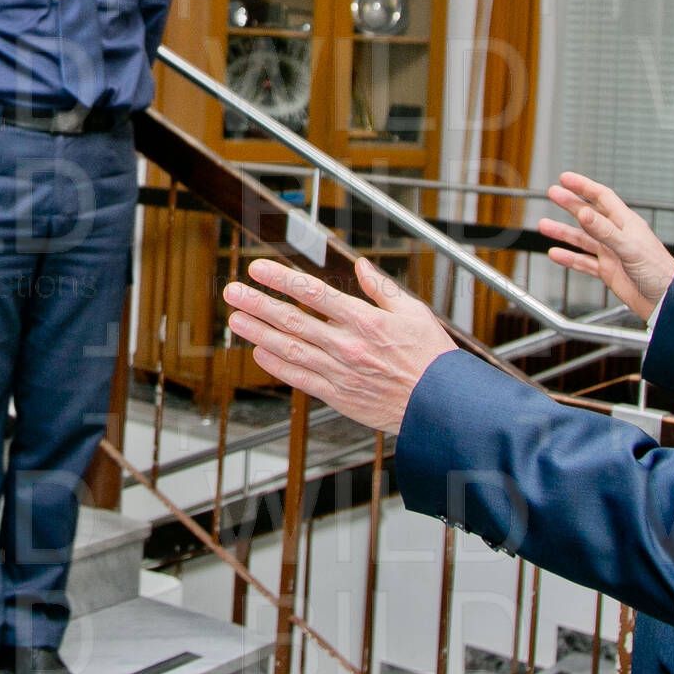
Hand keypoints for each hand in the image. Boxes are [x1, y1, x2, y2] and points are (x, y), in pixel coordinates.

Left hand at [223, 257, 455, 432]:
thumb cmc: (432, 357)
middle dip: (258, 303)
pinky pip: (300, 379)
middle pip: (293, 320)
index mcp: (365, 320)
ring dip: (258, 332)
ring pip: (290, 349)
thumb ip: (382, 289)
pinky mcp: (339, 396)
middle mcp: (347, 345)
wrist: (441, 407)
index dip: (281, 279)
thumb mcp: (414, 312)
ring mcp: (340, 372)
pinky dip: (277, 366)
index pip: (314, 293)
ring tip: (235, 318)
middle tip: (232, 290)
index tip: (258, 268)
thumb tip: (360, 266)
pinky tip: (258, 353)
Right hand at [538, 172, 673, 323]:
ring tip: (545, 226)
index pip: (602, 197)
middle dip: (570, 203)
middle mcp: (618, 236)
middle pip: (589, 214)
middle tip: (553, 193)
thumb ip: (605, 231)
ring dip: (564, 232)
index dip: (583, 186)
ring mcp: (612, 253)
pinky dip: (569, 259)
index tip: (566, 178)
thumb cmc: (659, 272)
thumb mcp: (629, 248)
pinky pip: (584, 262)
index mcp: (626, 224)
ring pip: (583, 239)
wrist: (667, 301)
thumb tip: (584, 213)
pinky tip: (557, 255)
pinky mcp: (608, 271)